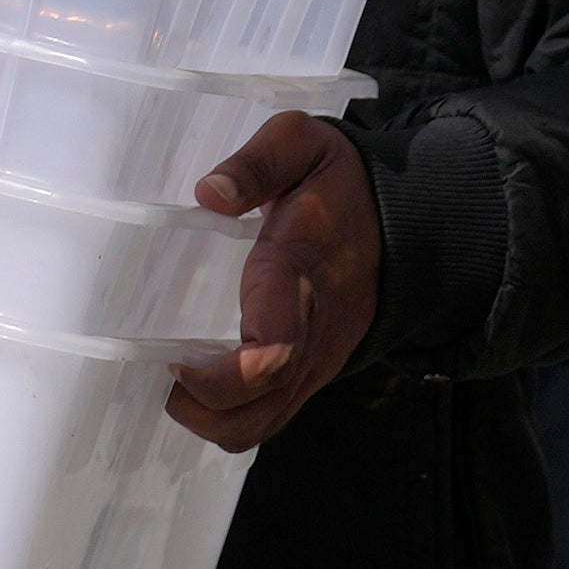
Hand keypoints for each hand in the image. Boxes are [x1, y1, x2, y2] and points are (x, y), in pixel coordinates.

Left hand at [169, 112, 380, 450]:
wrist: (406, 216)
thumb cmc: (339, 180)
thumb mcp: (303, 144)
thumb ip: (257, 164)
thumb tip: (208, 193)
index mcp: (300, 276)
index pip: (274, 352)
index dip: (219, 377)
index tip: (174, 362)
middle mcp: (312, 332)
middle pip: (260, 406)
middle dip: (201, 408)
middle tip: (162, 371)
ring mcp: (317, 359)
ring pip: (263, 424)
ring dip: (212, 419)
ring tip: (178, 384)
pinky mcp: (314, 369)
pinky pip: (271, 415)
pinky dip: (231, 416)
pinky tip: (202, 385)